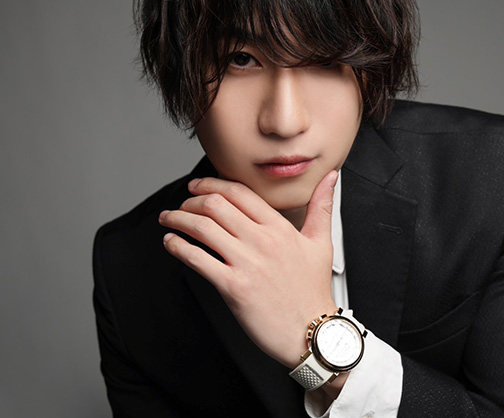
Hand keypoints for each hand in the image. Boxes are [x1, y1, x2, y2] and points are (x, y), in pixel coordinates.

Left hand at [159, 170, 338, 368]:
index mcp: (279, 227)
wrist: (312, 331)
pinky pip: (198, 259)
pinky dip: (178, 247)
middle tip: (180, 205)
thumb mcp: (322, 242)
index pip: (239, 193)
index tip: (198, 187)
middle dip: (190, 201)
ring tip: (168, 219)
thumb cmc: (314, 290)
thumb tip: (331, 177)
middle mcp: (262, 241)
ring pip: (203, 228)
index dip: (211, 184)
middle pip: (216, 205)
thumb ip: (322, 206)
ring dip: (178, 219)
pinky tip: (171, 243)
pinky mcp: (234, 287)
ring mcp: (247, 263)